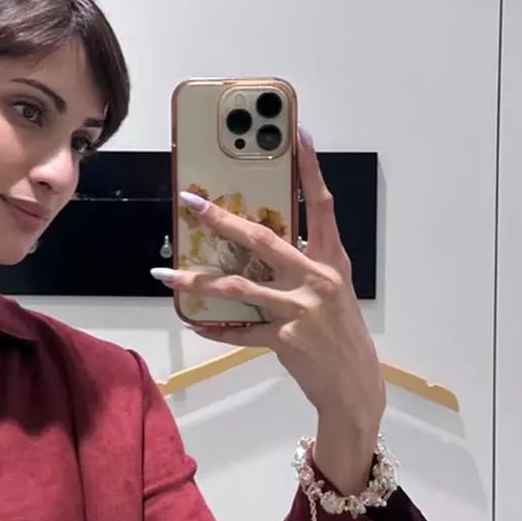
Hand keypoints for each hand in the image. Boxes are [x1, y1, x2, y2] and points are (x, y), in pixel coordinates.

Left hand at [153, 128, 385, 486]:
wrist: (355, 387)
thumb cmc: (341, 337)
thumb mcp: (333, 294)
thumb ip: (304, 268)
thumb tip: (263, 248)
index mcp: (332, 261)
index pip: (321, 205)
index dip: (309, 168)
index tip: (296, 133)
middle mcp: (317, 279)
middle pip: (263, 239)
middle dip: (222, 220)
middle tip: (191, 203)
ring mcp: (300, 309)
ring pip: (238, 287)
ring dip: (197, 282)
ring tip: (166, 276)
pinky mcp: (285, 339)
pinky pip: (240, 330)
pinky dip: (215, 328)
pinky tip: (194, 322)